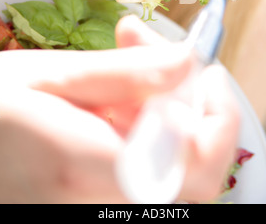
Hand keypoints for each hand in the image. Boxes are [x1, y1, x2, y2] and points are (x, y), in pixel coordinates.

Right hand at [0, 15, 239, 202]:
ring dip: (163, 119)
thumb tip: (185, 63)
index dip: (218, 123)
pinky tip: (111, 107)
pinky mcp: (89, 207)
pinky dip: (144, 137)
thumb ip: (123, 73)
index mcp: (80, 168)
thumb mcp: (47, 76)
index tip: (207, 75)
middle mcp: (92, 209)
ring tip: (121, 77)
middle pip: (187, 172)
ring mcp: (90, 214)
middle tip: (161, 59)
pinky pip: (142, 178)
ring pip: (167, 175)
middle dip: (187, 107)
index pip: (190, 170)